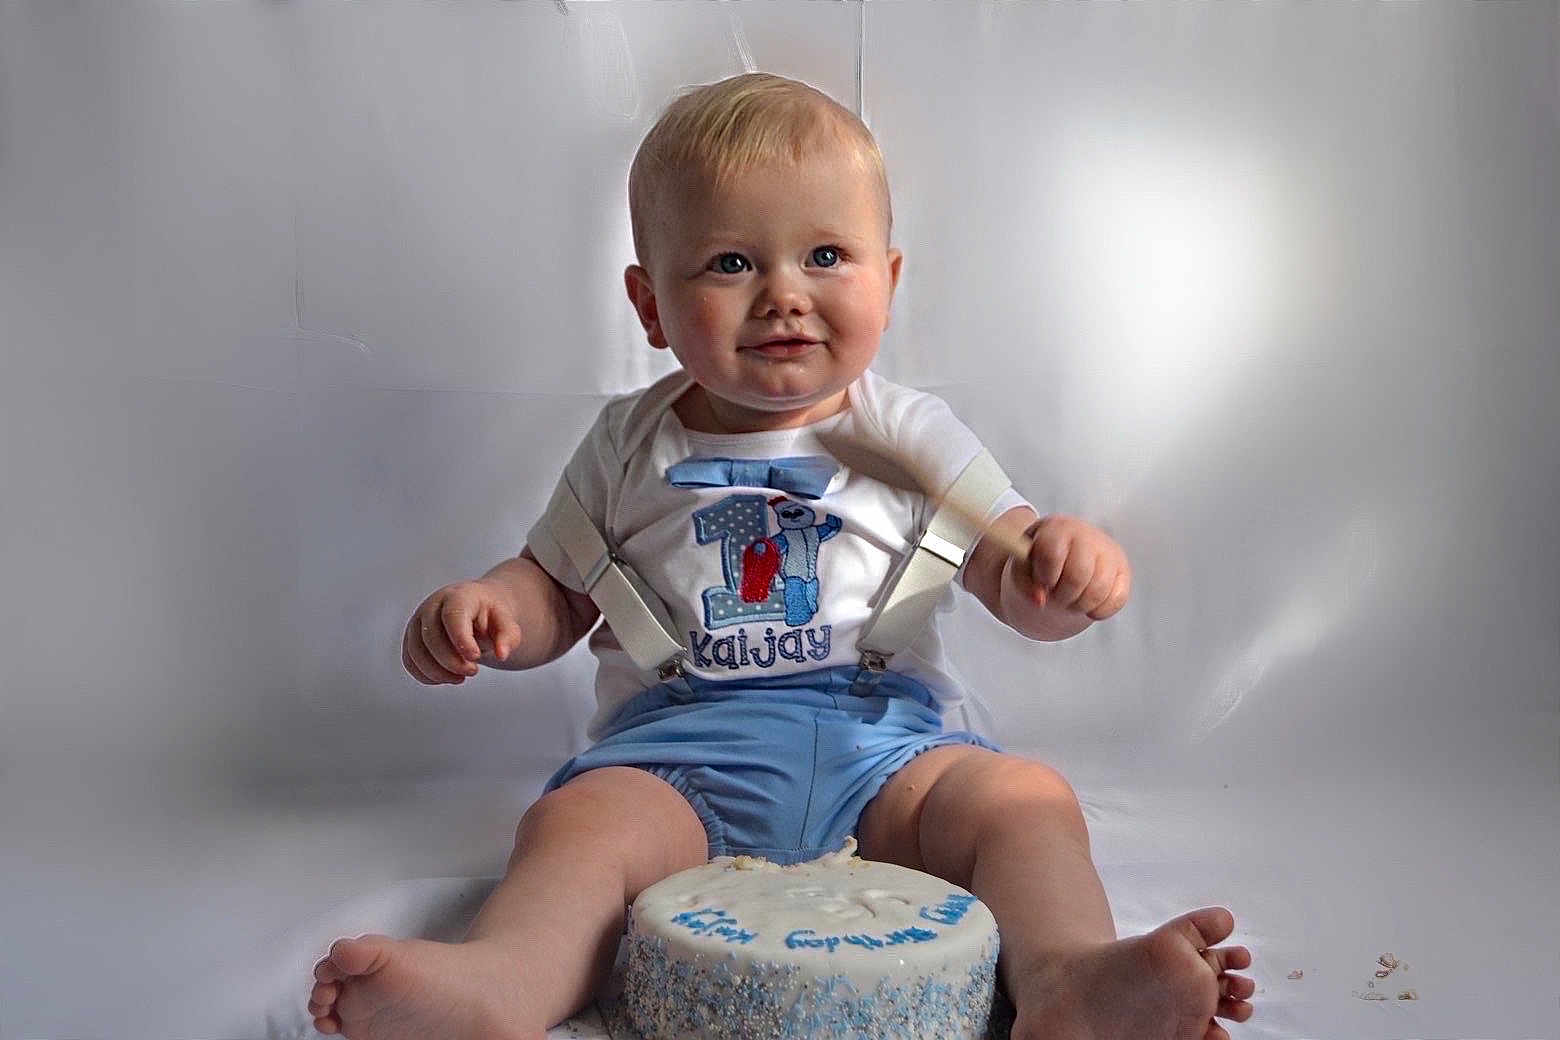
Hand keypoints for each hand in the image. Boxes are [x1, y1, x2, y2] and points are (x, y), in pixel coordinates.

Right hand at [402, 579, 522, 684]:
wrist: (478, 611)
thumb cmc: (490, 616)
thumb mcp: (507, 622)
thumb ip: (508, 636)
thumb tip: (502, 654)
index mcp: (459, 596)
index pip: (452, 616)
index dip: (461, 640)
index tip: (475, 658)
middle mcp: (433, 605)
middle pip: (430, 636)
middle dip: (451, 661)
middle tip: (473, 671)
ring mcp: (418, 621)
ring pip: (416, 651)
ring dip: (437, 672)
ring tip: (461, 677)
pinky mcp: (412, 638)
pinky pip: (410, 661)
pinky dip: (426, 675)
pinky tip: (446, 678)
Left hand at [1012, 514, 1130, 620]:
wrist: (1063, 551)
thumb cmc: (1040, 558)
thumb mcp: (1023, 566)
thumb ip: (1025, 583)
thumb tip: (1040, 601)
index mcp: (1058, 528)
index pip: (1052, 555)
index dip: (1046, 576)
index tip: (1043, 582)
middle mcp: (1088, 535)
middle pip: (1077, 577)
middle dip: (1063, 596)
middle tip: (1057, 596)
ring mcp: (1109, 551)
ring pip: (1099, 591)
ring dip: (1080, 605)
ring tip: (1070, 600)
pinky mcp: (1123, 570)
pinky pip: (1117, 599)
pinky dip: (1099, 610)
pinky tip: (1087, 604)